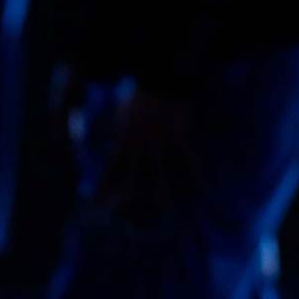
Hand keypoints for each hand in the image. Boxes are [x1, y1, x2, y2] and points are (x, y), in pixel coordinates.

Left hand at [93, 86, 206, 217]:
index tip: (96, 203)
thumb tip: (113, 148)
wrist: (158, 79)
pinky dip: (195, 173)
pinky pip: (187, 158)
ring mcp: (160, 142)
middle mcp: (140, 144)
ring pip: (161, 172)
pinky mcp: (178, 135)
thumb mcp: (122, 116)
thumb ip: (119, 134)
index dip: (104, 186)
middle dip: (132, 198)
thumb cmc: (138, 97)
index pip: (111, 168)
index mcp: (124, 139)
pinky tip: (202, 188)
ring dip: (164, 193)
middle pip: (134, 176)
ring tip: (167, 212)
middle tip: (132, 218)